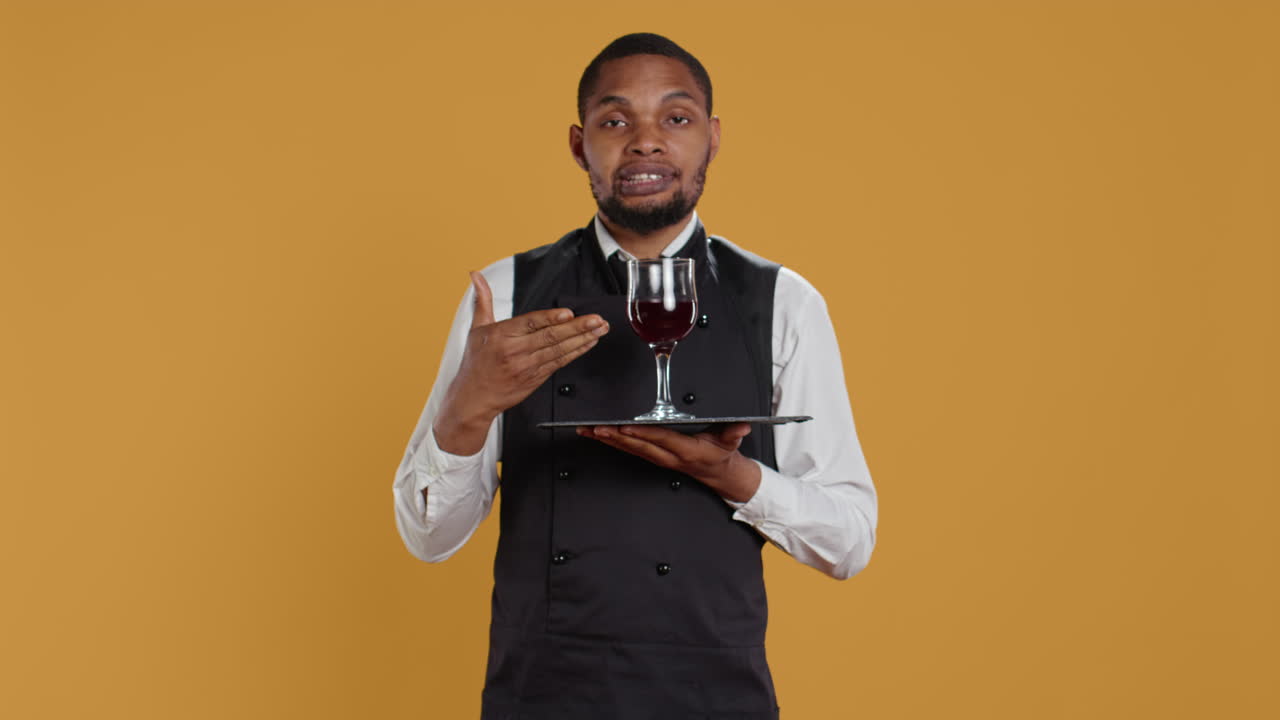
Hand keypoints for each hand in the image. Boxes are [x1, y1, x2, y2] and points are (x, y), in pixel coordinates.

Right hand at [434, 272, 609, 454]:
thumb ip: (483, 300)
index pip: (530, 323)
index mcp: (501, 335)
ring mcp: (528, 366)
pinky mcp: (536, 378)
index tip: (569, 314)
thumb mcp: (476, 328)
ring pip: (559, 350)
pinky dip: (576, 352)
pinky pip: (560, 363)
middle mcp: (515, 351)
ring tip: (600, 329)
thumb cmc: (476, 363)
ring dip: (582, 339)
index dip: (551, 318)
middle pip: (550, 337)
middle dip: (577, 328)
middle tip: (596, 320)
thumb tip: (476, 275)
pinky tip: (589, 343)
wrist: (474, 398)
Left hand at [577, 423, 761, 502]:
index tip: (625, 426)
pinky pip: (629, 450)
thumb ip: (735, 432)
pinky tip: (597, 435)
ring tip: (588, 431)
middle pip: (637, 445)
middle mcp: (667, 455)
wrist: (718, 473)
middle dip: (615, 436)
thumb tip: (742, 426)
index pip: (659, 438)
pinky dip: (611, 442)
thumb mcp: (731, 441)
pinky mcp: (651, 457)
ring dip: (607, 440)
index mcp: (684, 449)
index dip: (641, 433)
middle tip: (596, 428)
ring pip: (629, 448)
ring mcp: (657, 458)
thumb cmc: (721, 453)